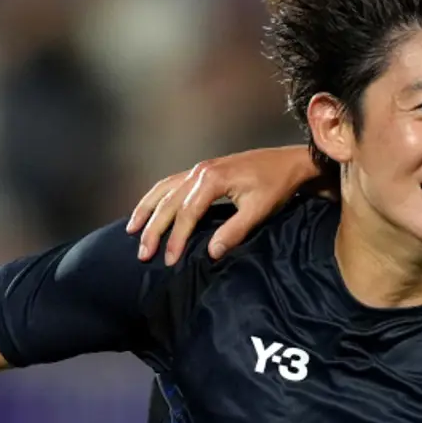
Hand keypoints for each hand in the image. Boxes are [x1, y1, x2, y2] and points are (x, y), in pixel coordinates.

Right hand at [127, 146, 321, 264]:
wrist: (289, 162)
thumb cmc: (277, 185)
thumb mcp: (258, 211)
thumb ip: (234, 231)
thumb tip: (211, 253)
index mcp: (212, 179)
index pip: (186, 213)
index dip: (176, 239)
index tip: (169, 260)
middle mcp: (200, 171)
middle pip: (168, 202)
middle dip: (153, 229)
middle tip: (142, 254)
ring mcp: (199, 168)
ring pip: (164, 189)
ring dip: (147, 210)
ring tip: (132, 230)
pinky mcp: (203, 170)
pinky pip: (171, 183)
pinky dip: (157, 197)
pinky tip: (149, 208)